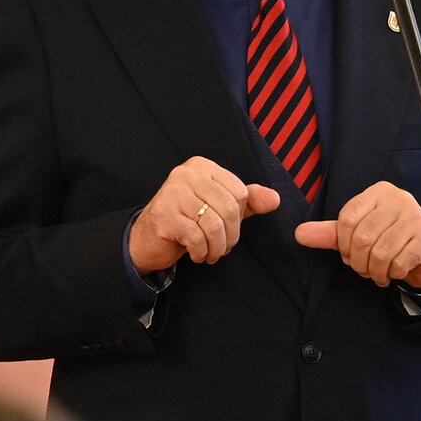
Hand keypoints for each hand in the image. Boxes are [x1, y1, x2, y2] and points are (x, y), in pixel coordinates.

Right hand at [128, 157, 280, 272]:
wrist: (146, 239)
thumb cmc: (186, 221)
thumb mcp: (219, 208)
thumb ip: (248, 202)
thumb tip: (275, 200)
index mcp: (202, 166)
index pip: (240, 191)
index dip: (239, 216)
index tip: (228, 228)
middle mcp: (186, 174)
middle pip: (229, 208)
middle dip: (231, 236)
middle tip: (223, 248)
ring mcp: (172, 193)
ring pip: (214, 224)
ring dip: (217, 247)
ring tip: (212, 253)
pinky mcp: (164, 216)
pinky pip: (197, 237)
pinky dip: (202, 252)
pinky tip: (196, 254)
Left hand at [295, 181, 420, 289]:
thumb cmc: (387, 236)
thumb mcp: (357, 232)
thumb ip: (330, 233)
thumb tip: (299, 234)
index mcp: (378, 192)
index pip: (347, 218)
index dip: (343, 244)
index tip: (348, 256)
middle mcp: (398, 199)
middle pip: (363, 237)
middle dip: (358, 262)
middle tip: (362, 269)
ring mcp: (415, 217)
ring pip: (381, 252)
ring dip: (374, 271)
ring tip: (377, 274)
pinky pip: (400, 262)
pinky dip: (392, 274)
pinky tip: (393, 273)